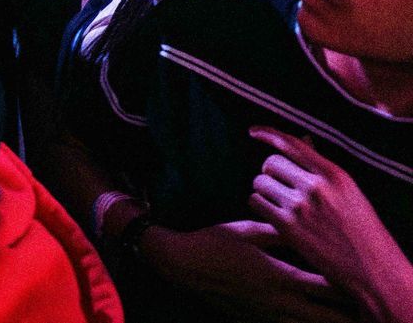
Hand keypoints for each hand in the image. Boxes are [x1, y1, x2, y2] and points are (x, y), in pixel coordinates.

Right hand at [141, 220, 357, 322]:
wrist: (181, 264)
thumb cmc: (213, 242)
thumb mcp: (247, 230)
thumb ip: (280, 233)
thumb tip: (305, 228)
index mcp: (277, 275)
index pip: (322, 285)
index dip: (344, 286)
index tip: (359, 281)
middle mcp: (276, 299)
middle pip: (322, 316)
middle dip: (344, 315)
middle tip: (360, 309)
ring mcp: (266, 313)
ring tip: (340, 318)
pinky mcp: (255, 319)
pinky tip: (309, 321)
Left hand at [252, 127, 412, 315]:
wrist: (373, 270)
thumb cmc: (364, 231)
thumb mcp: (350, 193)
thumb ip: (323, 168)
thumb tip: (304, 140)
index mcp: (335, 175)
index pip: (293, 144)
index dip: (268, 134)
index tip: (253, 131)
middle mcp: (316, 187)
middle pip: (270, 163)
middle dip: (272, 173)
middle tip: (282, 187)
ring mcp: (300, 207)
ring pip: (259, 182)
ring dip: (265, 191)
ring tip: (281, 203)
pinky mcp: (287, 227)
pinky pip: (256, 202)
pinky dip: (260, 206)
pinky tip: (274, 215)